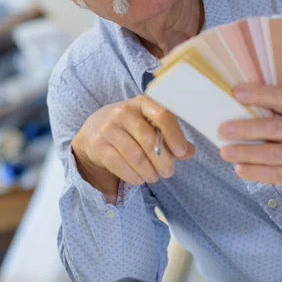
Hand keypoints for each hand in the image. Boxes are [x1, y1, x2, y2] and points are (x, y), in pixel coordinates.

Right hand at [72, 96, 194, 201]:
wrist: (92, 131)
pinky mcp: (98, 145)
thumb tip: (190, 151)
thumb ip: (170, 138)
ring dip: (148, 172)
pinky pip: (119, 165)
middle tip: (168, 172)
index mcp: (142, 103)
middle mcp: (123, 112)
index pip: (162, 115)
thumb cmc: (129, 129)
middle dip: (162, 160)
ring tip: (154, 177)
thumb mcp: (149, 127)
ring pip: (135, 156)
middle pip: (149, 139)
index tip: (181, 151)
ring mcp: (108, 128)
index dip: (174, 135)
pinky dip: (133, 176)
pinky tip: (139, 179)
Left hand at [218, 84, 281, 195]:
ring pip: (271, 154)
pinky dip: (255, 172)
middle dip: (245, 129)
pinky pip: (276, 174)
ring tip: (225, 152)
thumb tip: (240, 105)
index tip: (236, 92)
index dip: (259, 94)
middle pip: (273, 128)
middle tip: (223, 129)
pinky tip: (240, 169)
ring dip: (245, 153)